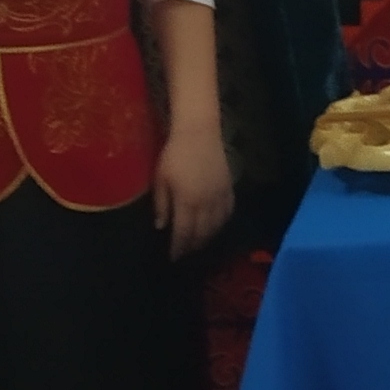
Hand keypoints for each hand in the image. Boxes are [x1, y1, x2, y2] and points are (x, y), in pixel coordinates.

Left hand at [153, 123, 234, 255]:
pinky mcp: (229, 188)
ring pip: (217, 225)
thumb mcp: (161, 179)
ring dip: (207, 237)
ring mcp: (220, 196)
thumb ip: (162, 204)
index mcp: (188, 201)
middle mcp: (207, 203)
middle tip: (185, 253)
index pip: (184, 232)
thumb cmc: (174, 154)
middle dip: (193, 246)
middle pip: (202, 233)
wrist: (199, 132)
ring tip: (199, 243)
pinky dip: (221, 223)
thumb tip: (161, 226)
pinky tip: (215, 225)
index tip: (173, 257)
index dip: (178, 247)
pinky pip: (228, 212)